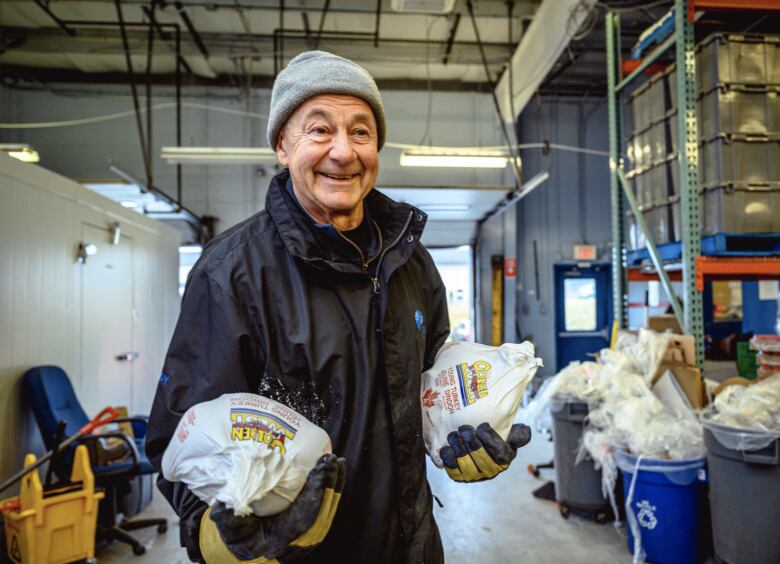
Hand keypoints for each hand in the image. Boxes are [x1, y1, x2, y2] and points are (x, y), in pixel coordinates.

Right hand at [203, 453, 346, 561]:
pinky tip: (333, 473)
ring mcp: (306, 534)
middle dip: (329, 484)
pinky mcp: (308, 526)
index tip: (322, 468)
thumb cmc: (236, 536)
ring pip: (326, 509)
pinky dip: (329, 490)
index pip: (305, 513)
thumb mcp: (229, 527)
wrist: (242, 550)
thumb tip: (224, 503)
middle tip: (333, 460)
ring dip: (333, 485)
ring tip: (338, 463)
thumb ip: (226, 516)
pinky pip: (323, 508)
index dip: (315, 490)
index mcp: (281, 538)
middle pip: (321, 510)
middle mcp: (298, 539)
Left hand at [439, 423, 530, 482]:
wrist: (474, 444)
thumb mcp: (511, 434)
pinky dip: (449, 460)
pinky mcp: (460, 477)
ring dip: (459, 448)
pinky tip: (447, 448)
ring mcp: (475, 476)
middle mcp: (491, 471)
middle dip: (471, 441)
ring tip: (454, 435)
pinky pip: (453, 471)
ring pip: (466, 465)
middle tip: (464, 428)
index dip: (489, 439)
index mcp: (504, 459)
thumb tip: (525, 431)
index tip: (482, 426)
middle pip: (480, 458)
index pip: (499, 452)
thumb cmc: (494, 438)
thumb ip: (519, 434)